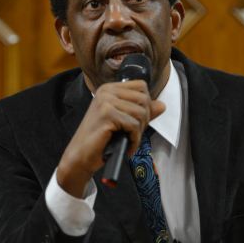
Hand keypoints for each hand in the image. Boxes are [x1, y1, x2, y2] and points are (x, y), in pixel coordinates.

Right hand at [57, 80, 164, 196]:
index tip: (137, 122)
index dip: (146, 105)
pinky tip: (127, 146)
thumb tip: (162, 105)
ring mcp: (105, 101)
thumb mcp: (123, 122)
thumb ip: (141, 111)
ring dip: (138, 131)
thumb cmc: (100, 140)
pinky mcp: (107, 114)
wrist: (81, 156)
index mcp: (109, 89)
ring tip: (129, 140)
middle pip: (144, 99)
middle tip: (134, 134)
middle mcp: (106, 91)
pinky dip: (134, 140)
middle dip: (144, 119)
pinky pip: (133, 125)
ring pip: (140, 112)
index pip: (141, 86)